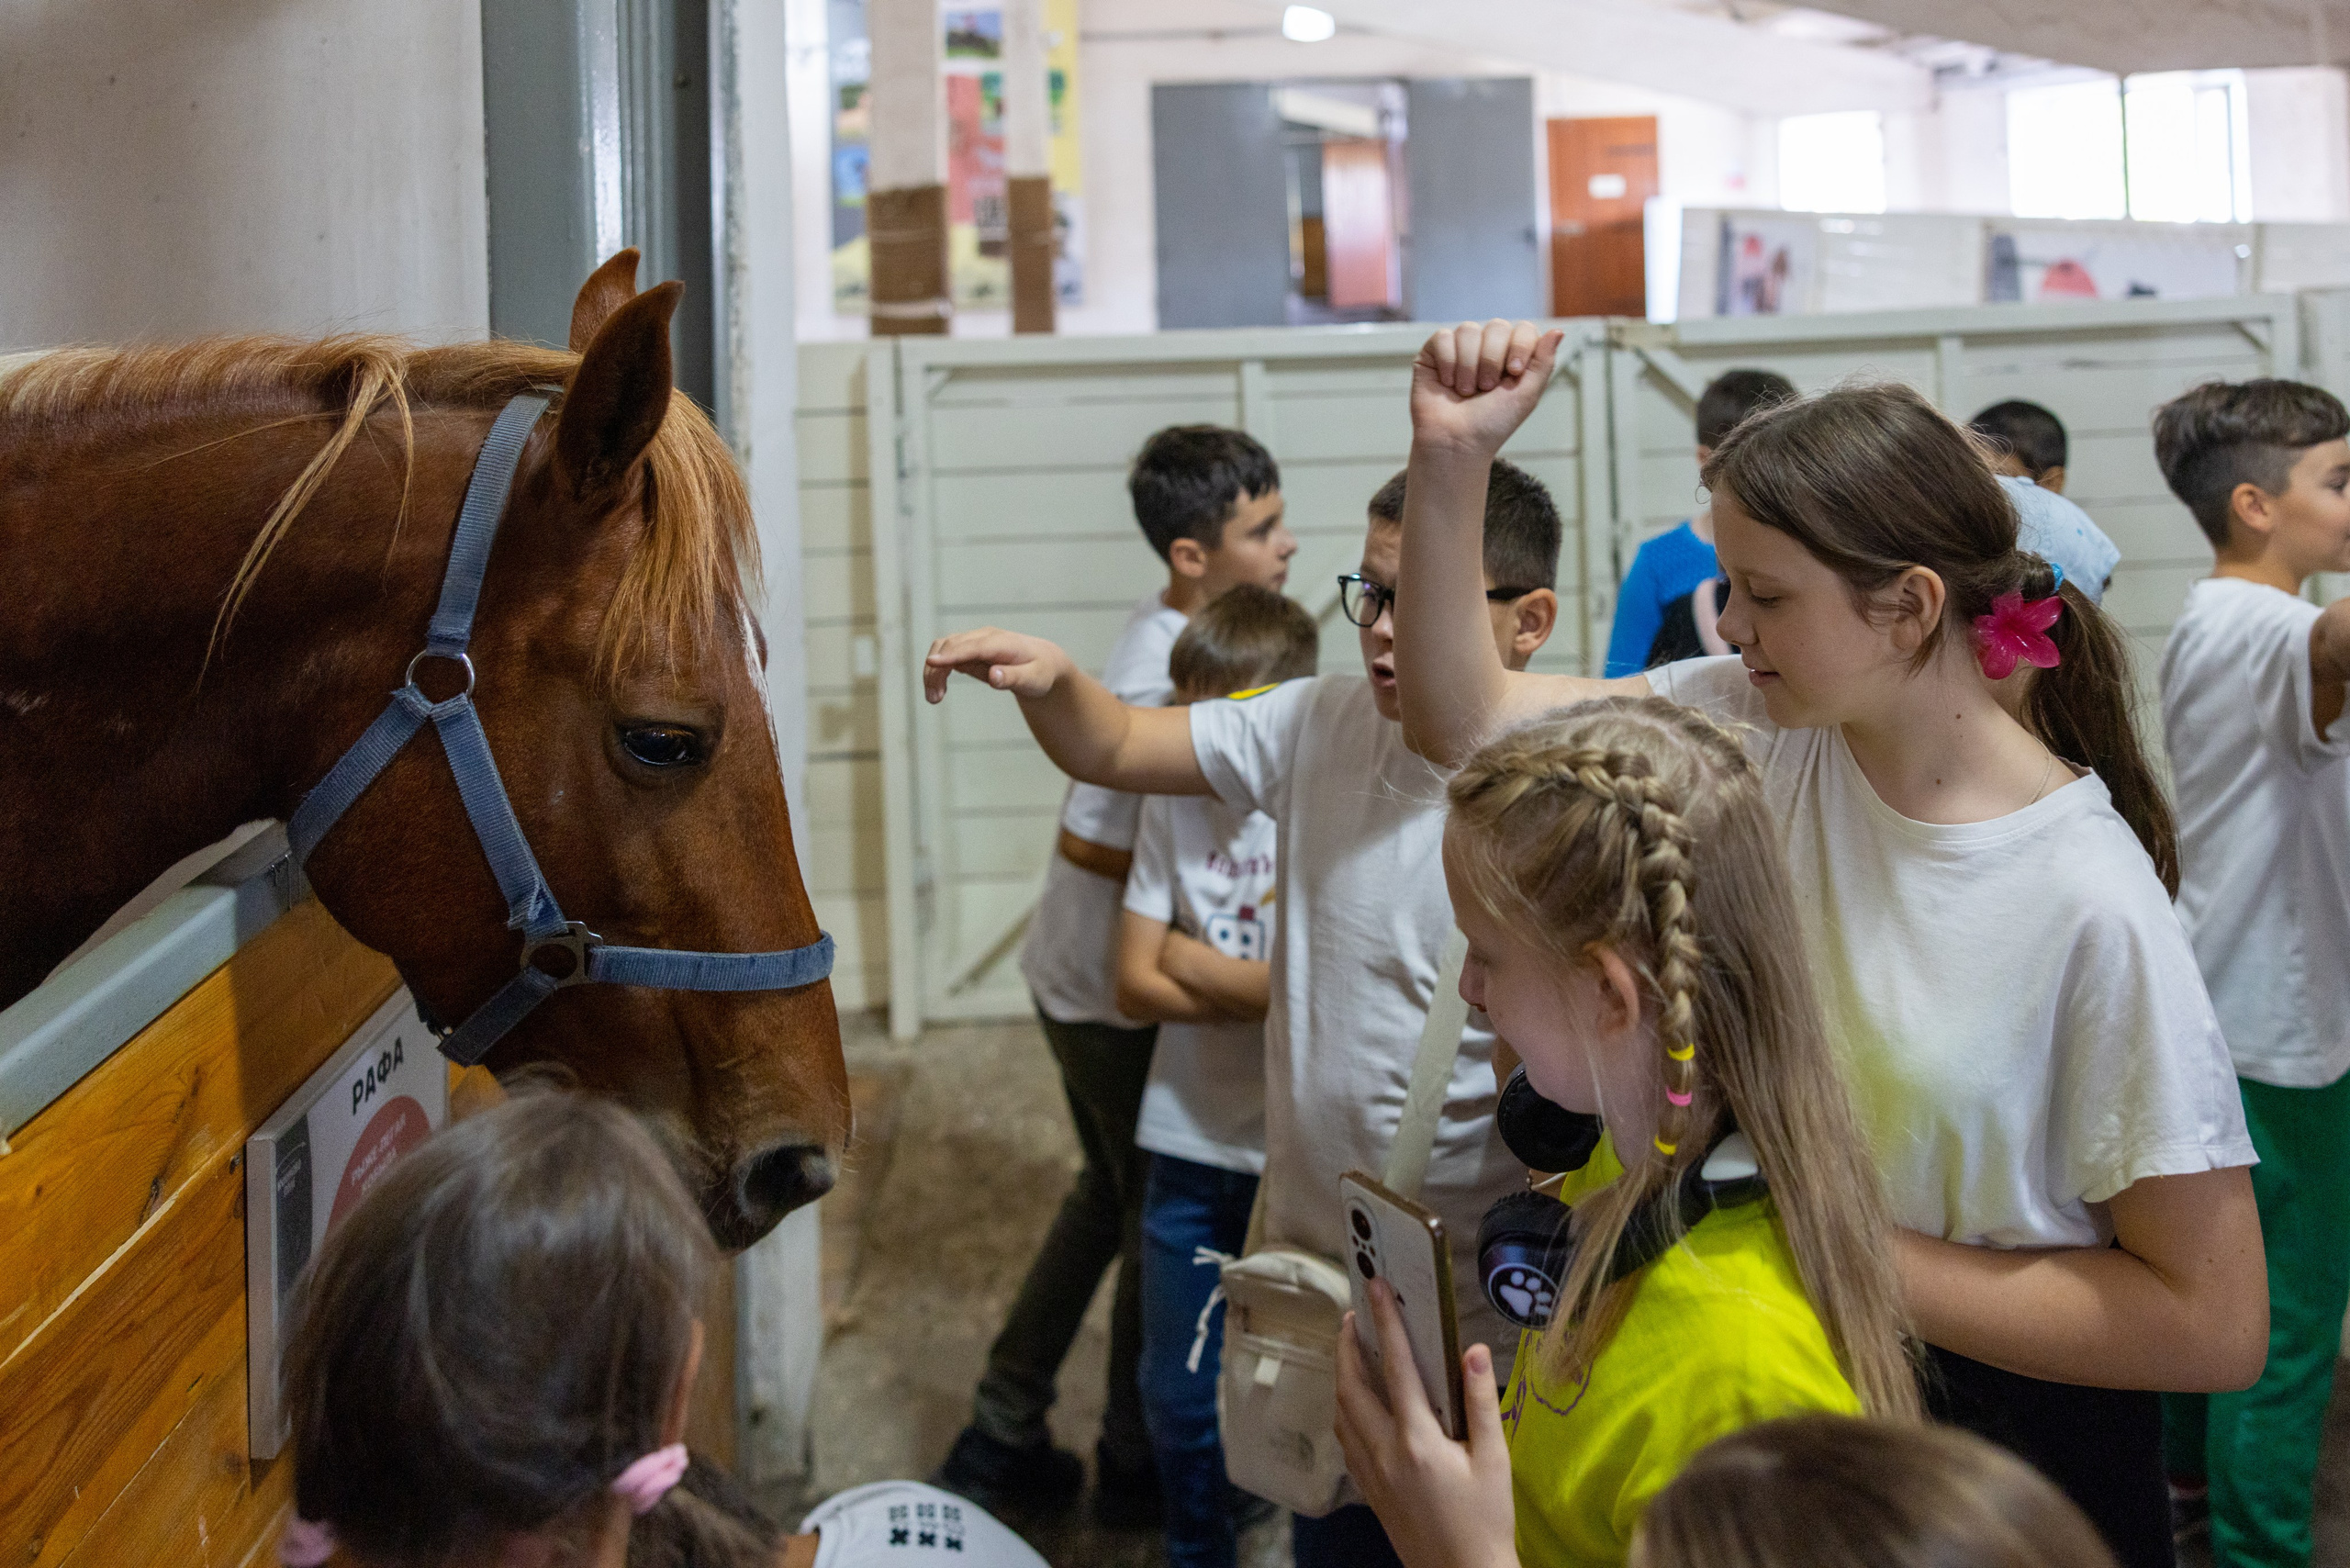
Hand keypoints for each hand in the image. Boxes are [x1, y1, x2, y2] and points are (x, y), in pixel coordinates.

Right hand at [924, 628, 1071, 703]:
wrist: (1042, 662)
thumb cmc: (1039, 672)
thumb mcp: (1033, 679)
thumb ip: (1013, 677)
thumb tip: (993, 676)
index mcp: (1001, 643)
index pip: (973, 646)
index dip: (952, 654)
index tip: (932, 662)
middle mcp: (984, 637)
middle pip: (951, 646)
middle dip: (937, 670)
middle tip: (934, 700)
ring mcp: (974, 640)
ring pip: (943, 648)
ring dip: (933, 671)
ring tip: (934, 699)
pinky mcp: (968, 648)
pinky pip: (946, 655)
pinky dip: (937, 670)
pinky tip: (939, 691)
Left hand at [1334, 1281, 1519, 1567]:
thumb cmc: (1485, 1521)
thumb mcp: (1495, 1461)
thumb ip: (1482, 1403)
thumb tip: (1473, 1351)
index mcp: (1417, 1441)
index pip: (1396, 1367)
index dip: (1386, 1322)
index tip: (1377, 1288)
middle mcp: (1384, 1453)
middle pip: (1351, 1386)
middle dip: (1348, 1345)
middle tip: (1354, 1316)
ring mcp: (1371, 1473)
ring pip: (1341, 1412)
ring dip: (1342, 1376)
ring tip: (1353, 1351)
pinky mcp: (1368, 1490)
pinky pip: (1345, 1439)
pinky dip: (1345, 1409)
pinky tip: (1358, 1403)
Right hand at [1410, 320, 1564, 460]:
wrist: (1456, 442)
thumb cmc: (1492, 424)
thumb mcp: (1527, 394)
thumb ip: (1544, 362)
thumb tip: (1558, 331)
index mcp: (1511, 355)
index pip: (1522, 329)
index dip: (1519, 346)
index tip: (1512, 374)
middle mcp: (1486, 347)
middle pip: (1496, 326)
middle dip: (1491, 360)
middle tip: (1485, 388)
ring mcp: (1460, 348)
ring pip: (1468, 330)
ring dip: (1469, 366)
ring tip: (1465, 391)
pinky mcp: (1433, 352)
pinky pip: (1443, 337)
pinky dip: (1448, 363)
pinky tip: (1447, 383)